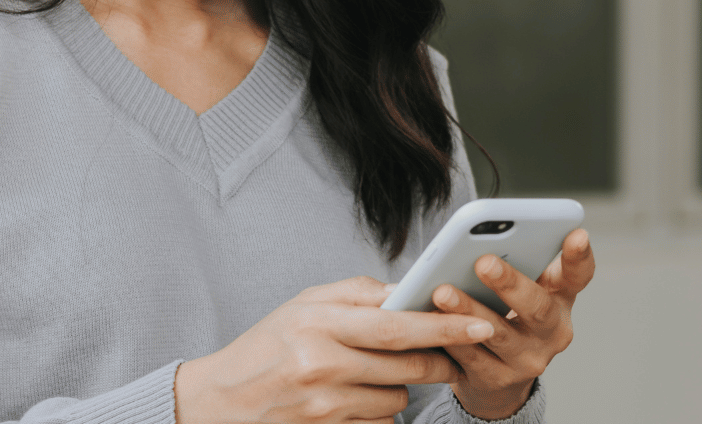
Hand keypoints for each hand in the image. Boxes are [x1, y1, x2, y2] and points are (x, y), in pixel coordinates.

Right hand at [175, 275, 496, 423]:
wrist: (221, 402)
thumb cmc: (267, 347)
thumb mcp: (304, 305)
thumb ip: (358, 293)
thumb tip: (409, 290)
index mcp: (318, 322)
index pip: (396, 325)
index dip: (444, 325)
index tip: (480, 322)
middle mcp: (321, 364)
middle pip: (407, 367)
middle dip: (437, 360)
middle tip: (448, 354)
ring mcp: (325, 406)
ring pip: (398, 399)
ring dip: (399, 388)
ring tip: (368, 374)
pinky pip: (380, 423)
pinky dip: (377, 412)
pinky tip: (352, 399)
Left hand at [434, 228, 593, 419]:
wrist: (500, 376)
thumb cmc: (509, 315)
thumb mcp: (524, 289)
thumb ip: (517, 262)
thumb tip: (480, 236)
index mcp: (561, 299)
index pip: (578, 276)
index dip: (579, 257)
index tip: (577, 234)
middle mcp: (553, 332)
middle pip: (537, 307)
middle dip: (510, 284)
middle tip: (483, 262)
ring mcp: (528, 360)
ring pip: (498, 334)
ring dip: (469, 311)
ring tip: (443, 291)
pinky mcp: (498, 380)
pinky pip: (471, 357)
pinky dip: (450, 338)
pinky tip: (430, 320)